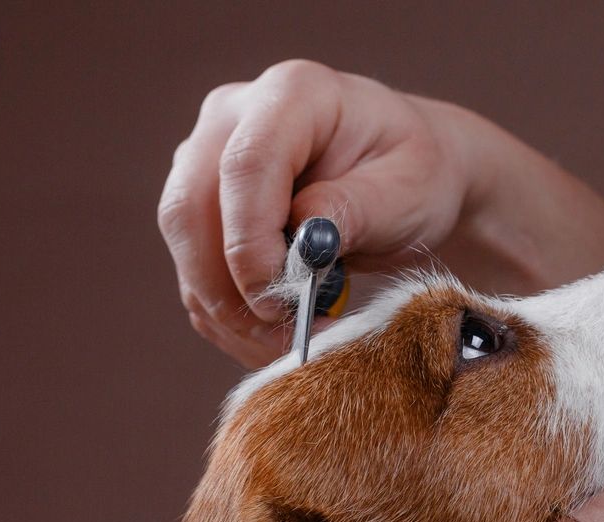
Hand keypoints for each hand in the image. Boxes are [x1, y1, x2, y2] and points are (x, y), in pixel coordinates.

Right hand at [157, 60, 485, 366]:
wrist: (409, 178)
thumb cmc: (417, 176)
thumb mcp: (409, 192)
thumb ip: (354, 210)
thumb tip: (301, 241)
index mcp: (293, 94)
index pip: (243, 166)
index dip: (251, 242)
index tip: (283, 301)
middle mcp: (234, 117)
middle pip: (191, 209)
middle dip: (232, 291)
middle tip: (288, 339)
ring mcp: (208, 160)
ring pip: (186, 250)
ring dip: (231, 314)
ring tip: (294, 344)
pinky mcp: (202, 208)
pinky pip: (194, 274)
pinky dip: (228, 319)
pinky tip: (275, 337)